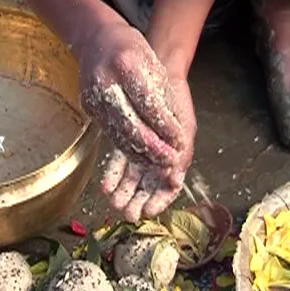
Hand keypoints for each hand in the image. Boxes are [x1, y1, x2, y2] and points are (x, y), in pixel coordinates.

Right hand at [79, 22, 186, 175]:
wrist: (95, 39)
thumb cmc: (129, 47)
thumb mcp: (151, 61)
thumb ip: (160, 94)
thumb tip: (173, 130)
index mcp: (126, 64)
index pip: (149, 105)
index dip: (165, 127)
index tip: (179, 141)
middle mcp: (106, 82)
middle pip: (131, 124)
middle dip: (153, 147)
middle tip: (169, 160)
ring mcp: (93, 96)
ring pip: (119, 133)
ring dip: (140, 152)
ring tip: (158, 163)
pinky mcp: (88, 107)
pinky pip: (110, 132)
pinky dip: (127, 146)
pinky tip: (141, 155)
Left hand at [101, 76, 195, 221]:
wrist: (160, 77)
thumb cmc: (178, 103)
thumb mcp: (184, 129)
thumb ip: (180, 155)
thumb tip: (174, 180)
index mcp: (177, 160)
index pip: (168, 189)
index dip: (159, 202)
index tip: (147, 210)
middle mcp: (158, 160)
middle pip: (148, 188)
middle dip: (137, 202)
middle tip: (127, 213)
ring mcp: (142, 153)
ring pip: (132, 179)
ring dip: (124, 192)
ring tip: (114, 202)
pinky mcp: (127, 143)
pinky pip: (119, 163)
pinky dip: (114, 175)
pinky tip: (106, 186)